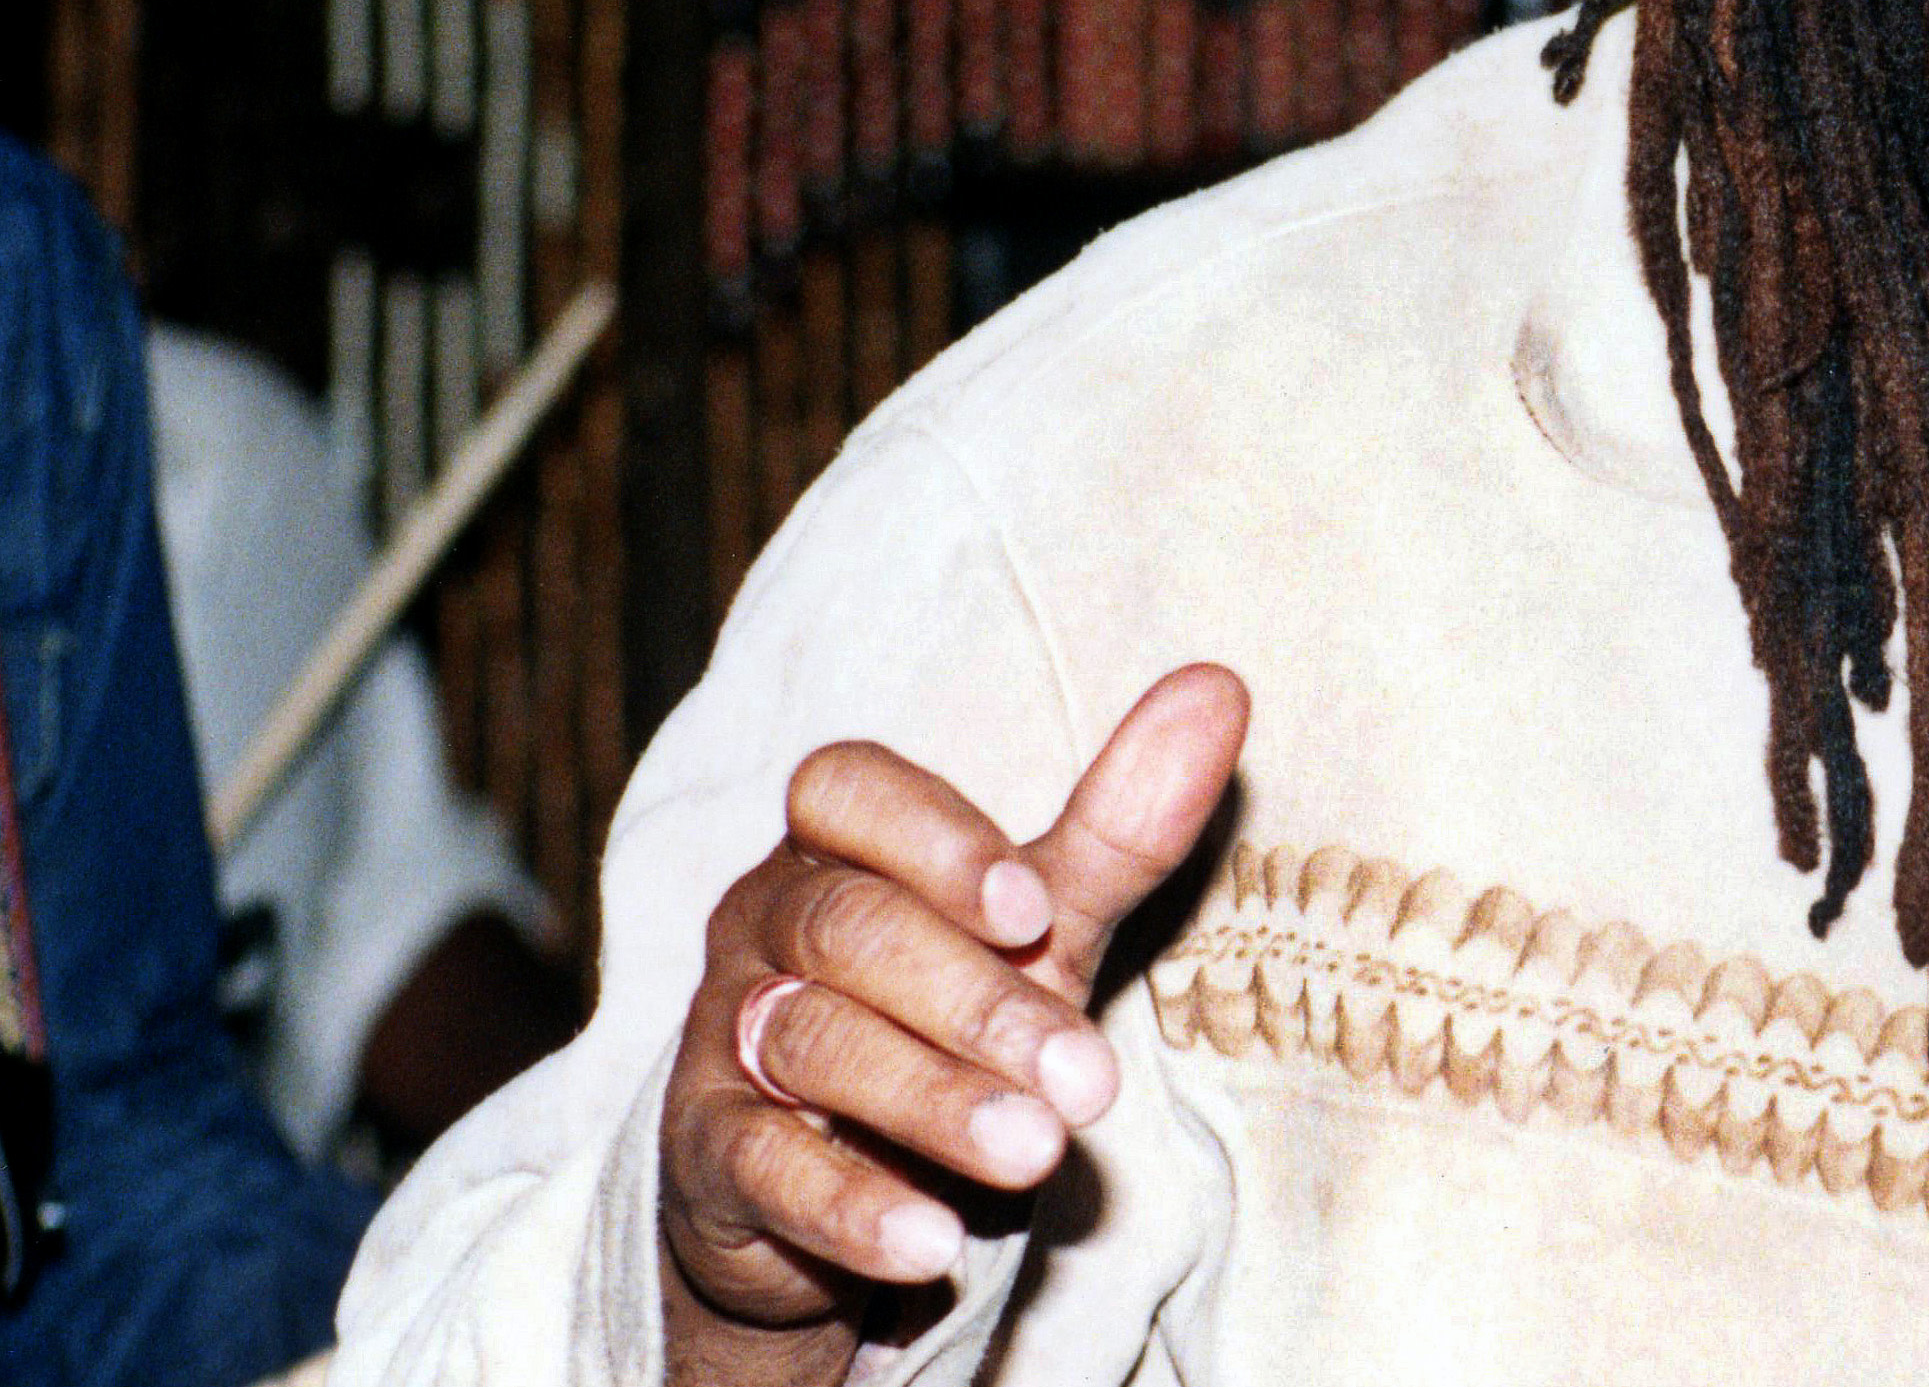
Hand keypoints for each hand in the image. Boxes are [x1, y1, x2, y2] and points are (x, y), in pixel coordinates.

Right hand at [656, 665, 1248, 1385]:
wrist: (849, 1175)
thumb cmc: (952, 1012)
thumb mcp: (1039, 927)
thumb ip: (1118, 823)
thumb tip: (1220, 686)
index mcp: (835, 845)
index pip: (844, 791)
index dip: (935, 841)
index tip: (1033, 909)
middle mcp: (762, 925)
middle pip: (849, 930)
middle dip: (977, 1004)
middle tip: (1090, 1083)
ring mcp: (723, 1040)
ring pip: (811, 1046)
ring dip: (933, 1103)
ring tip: (1037, 1154)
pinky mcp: (708, 1157)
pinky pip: (765, 1170)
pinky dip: (850, 1207)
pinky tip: (933, 1242)